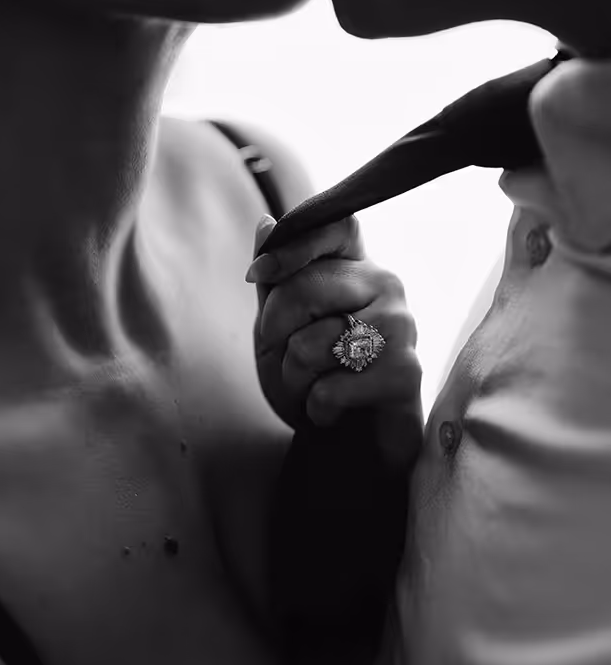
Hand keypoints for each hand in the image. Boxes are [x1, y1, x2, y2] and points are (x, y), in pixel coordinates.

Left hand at [247, 214, 421, 452]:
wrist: (352, 440)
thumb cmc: (317, 374)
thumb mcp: (281, 325)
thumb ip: (275, 277)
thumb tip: (265, 223)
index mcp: (355, 264)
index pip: (333, 225)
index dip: (291, 245)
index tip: (259, 274)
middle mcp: (385, 283)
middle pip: (302, 290)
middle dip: (274, 336)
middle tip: (289, 359)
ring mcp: (400, 325)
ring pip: (309, 345)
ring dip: (294, 379)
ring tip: (315, 386)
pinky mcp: (405, 371)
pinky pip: (329, 388)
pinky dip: (316, 408)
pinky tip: (333, 409)